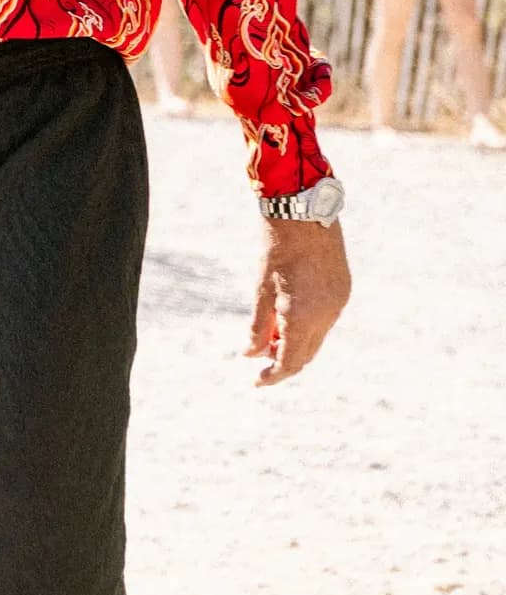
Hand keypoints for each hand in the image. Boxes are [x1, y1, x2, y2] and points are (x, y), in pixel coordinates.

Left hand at [246, 218, 350, 386]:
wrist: (305, 214)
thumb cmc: (277, 248)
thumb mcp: (261, 288)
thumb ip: (258, 325)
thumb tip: (250, 353)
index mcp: (302, 317)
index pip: (289, 362)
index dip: (273, 375)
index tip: (257, 381)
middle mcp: (326, 316)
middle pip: (306, 355)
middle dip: (283, 362)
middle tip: (261, 361)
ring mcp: (338, 305)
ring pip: (317, 339)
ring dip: (296, 344)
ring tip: (271, 336)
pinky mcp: (344, 292)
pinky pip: (326, 321)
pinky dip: (309, 328)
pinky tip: (290, 319)